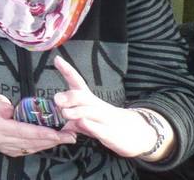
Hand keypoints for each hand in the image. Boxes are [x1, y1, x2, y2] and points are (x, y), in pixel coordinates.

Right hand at [0, 95, 76, 156]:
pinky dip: (42, 145)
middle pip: (33, 142)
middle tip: (70, 135)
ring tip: (66, 138)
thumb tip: (19, 110)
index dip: (42, 133)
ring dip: (51, 143)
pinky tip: (53, 141)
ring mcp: (7, 148)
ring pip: (33, 148)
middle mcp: (4, 141)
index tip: (58, 133)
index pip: (24, 131)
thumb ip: (6, 104)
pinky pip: (30, 149)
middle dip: (53, 140)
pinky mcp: (11, 152)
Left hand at [53, 56, 168, 158]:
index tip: (57, 58)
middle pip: (82, 96)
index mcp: (89, 99)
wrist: (137, 133)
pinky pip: (100, 130)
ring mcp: (105, 119)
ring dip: (76, 111)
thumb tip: (58, 110)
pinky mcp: (111, 134)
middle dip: (69, 96)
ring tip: (66, 113)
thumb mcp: (86, 116)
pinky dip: (91, 127)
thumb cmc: (104, 122)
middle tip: (57, 100)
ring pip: (90, 112)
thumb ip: (71, 113)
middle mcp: (96, 106)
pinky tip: (83, 124)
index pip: (77, 82)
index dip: (67, 71)